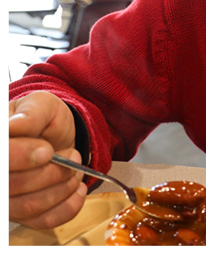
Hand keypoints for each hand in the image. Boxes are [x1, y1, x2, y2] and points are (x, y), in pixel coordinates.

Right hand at [9, 90, 87, 228]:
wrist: (55, 136)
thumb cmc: (44, 119)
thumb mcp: (41, 105)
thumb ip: (31, 114)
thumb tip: (14, 127)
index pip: (1, 159)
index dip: (20, 157)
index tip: (47, 150)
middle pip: (12, 187)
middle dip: (51, 172)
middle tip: (72, 156)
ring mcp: (5, 199)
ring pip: (28, 207)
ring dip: (61, 188)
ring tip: (75, 169)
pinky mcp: (22, 214)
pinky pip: (42, 221)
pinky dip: (67, 207)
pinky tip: (77, 190)